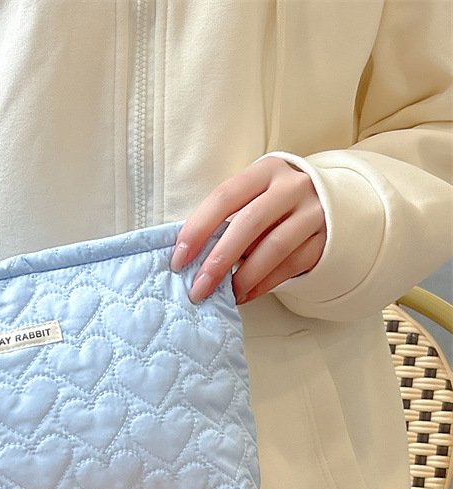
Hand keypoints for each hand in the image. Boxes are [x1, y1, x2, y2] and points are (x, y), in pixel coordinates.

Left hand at [170, 156, 326, 304]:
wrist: (333, 200)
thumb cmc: (276, 202)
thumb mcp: (253, 195)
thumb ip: (227, 217)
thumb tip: (192, 258)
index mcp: (265, 170)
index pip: (224, 197)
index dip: (198, 229)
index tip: (178, 260)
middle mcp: (292, 186)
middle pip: (249, 224)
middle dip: (218, 260)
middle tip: (198, 288)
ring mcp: (313, 212)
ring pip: (274, 248)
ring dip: (243, 277)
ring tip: (224, 295)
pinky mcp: (326, 238)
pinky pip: (291, 265)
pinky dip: (264, 284)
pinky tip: (246, 294)